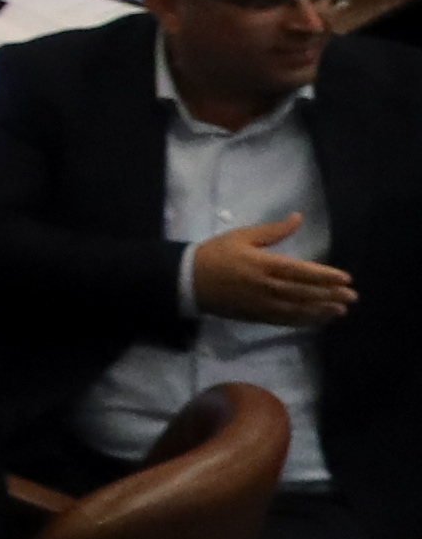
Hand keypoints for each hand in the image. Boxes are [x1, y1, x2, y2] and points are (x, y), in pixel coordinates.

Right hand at [198, 213, 360, 324]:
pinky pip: (285, 320)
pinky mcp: (257, 316)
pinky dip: (304, 320)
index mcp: (263, 264)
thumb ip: (273, 230)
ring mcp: (262, 304)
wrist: (188, 280)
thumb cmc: (215, 254)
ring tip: (341, 310)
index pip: (301, 271)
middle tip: (352, 296)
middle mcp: (266, 286)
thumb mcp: (242, 236)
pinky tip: (318, 319)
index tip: (346, 278)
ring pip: (298, 309)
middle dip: (330, 294)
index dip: (325, 276)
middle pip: (304, 292)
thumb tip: (298, 218)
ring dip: (321, 310)